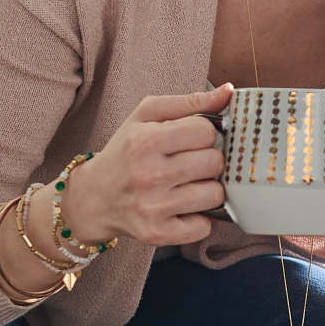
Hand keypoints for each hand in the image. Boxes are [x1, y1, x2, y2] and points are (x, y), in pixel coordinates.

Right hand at [59, 86, 231, 246]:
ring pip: (215, 195)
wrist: (95, 197)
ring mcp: (154, 207)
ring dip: (206, 189)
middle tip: (186, 163)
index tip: (188, 140)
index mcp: (146, 141)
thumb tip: (229, 92)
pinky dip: (198, 218)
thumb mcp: (147, 116)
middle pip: (215, 162)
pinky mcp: (158, 234)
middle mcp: (149, 175)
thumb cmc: (126, 152)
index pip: (207, 131)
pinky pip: (205, 227)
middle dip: (207, 160)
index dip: (203, 134)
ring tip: (185, 185)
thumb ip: (190, 101)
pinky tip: (181, 208)